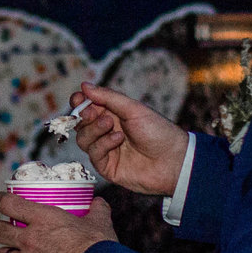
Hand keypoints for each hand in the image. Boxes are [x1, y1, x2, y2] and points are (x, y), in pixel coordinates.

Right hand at [70, 82, 187, 196]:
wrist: (173, 160)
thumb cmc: (158, 132)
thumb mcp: (133, 109)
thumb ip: (108, 97)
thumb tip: (85, 85)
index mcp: (113, 114)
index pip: (87, 107)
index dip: (80, 102)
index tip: (78, 99)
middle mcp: (106, 132)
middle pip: (81, 123)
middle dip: (84, 116)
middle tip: (93, 112)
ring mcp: (106, 149)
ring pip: (83, 139)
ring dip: (94, 129)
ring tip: (110, 125)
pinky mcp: (107, 166)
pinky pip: (94, 154)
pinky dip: (103, 144)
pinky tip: (118, 139)